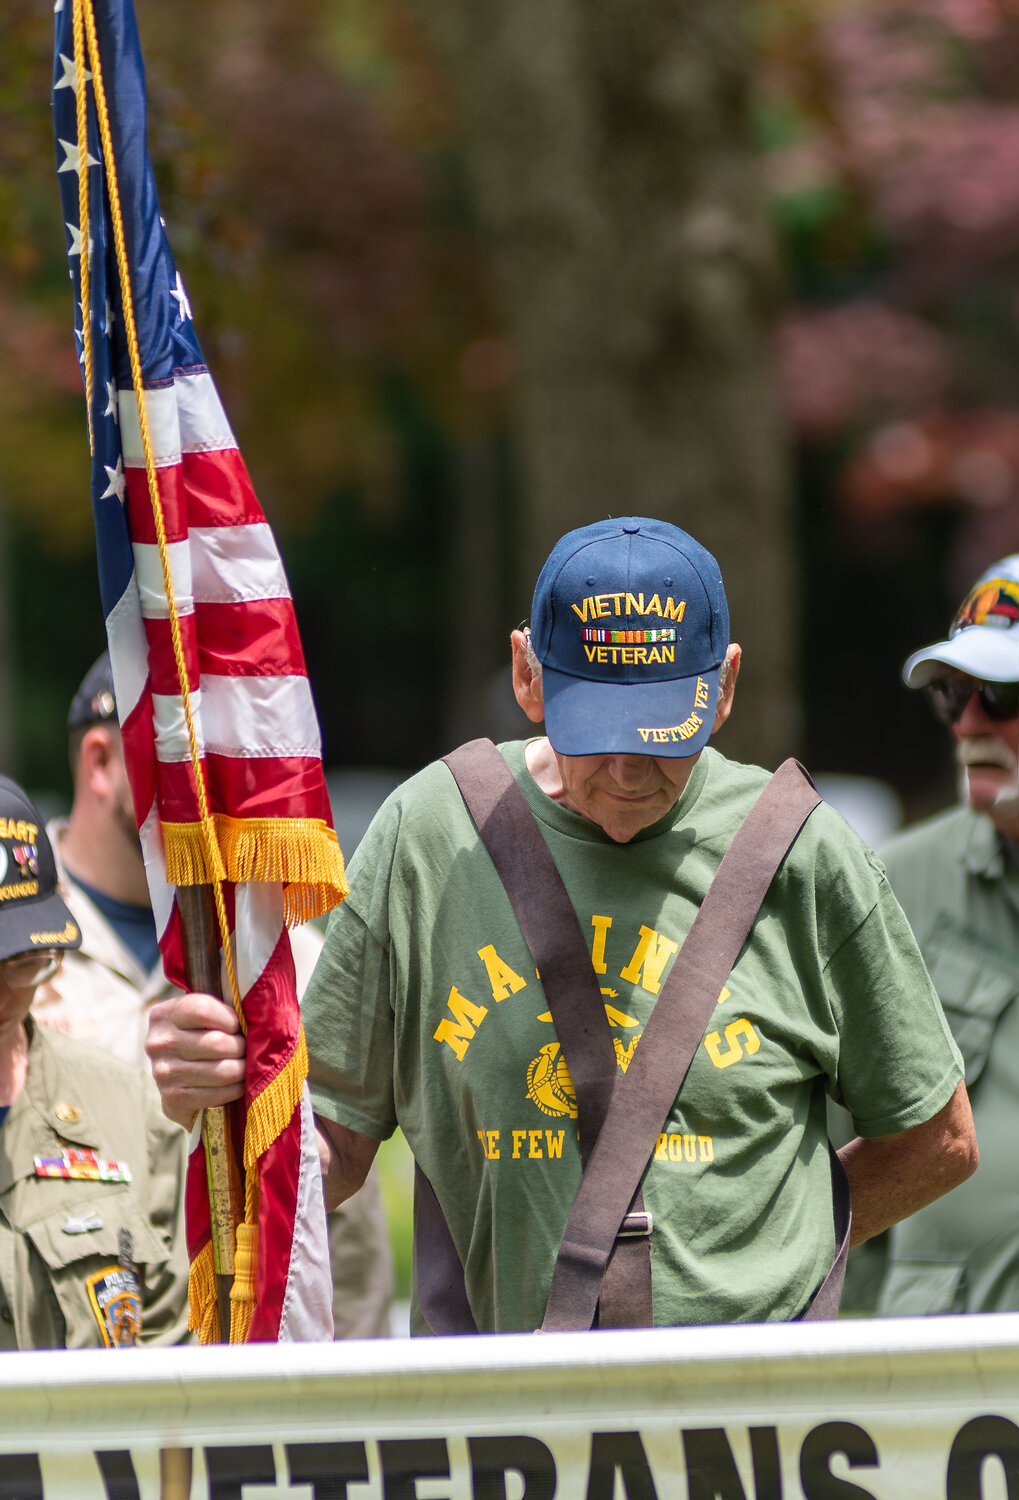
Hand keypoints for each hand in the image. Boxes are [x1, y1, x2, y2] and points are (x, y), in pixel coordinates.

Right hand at [146, 992, 245, 1127]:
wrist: (179, 1080)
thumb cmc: (201, 1038)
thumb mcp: (203, 1017)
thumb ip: (221, 1010)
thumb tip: (257, 1016)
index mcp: (163, 1015)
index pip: (202, 1010)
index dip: (229, 1018)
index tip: (237, 1026)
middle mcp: (158, 1044)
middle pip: (217, 1043)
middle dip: (241, 1047)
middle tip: (246, 1049)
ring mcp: (163, 1074)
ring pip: (223, 1071)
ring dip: (242, 1070)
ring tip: (245, 1066)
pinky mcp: (173, 1100)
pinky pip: (219, 1094)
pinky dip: (236, 1090)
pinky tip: (238, 1084)